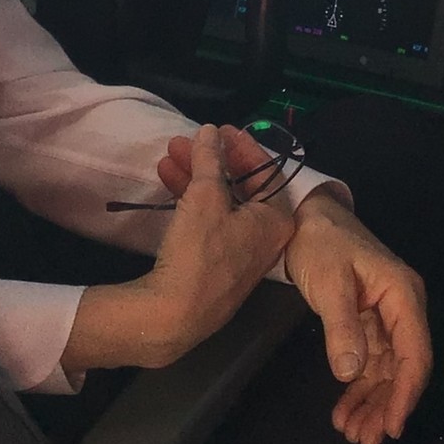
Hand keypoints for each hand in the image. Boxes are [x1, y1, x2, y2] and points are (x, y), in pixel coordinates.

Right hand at [62, 124, 293, 373]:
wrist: (175, 314)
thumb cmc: (201, 251)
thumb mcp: (205, 195)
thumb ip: (210, 159)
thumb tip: (210, 132)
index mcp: (276, 220)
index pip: (266, 172)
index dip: (241, 146)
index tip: (218, 129)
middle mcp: (265, 238)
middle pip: (240, 186)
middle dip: (211, 160)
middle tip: (186, 141)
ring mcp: (240, 254)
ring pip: (221, 203)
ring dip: (196, 176)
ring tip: (168, 156)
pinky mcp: (216, 266)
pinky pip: (210, 221)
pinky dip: (192, 200)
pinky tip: (167, 181)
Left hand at [289, 191, 430, 443]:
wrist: (303, 215)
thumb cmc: (320, 241)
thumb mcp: (329, 282)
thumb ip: (342, 327)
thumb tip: (351, 372)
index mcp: (403, 295)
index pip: (415, 353)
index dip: (406, 393)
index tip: (391, 425)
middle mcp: (401, 308)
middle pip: (402, 368)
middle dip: (386, 406)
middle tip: (365, 439)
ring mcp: (385, 317)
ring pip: (386, 370)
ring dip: (371, 403)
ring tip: (352, 432)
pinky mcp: (367, 322)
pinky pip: (369, 362)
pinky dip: (358, 387)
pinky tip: (345, 409)